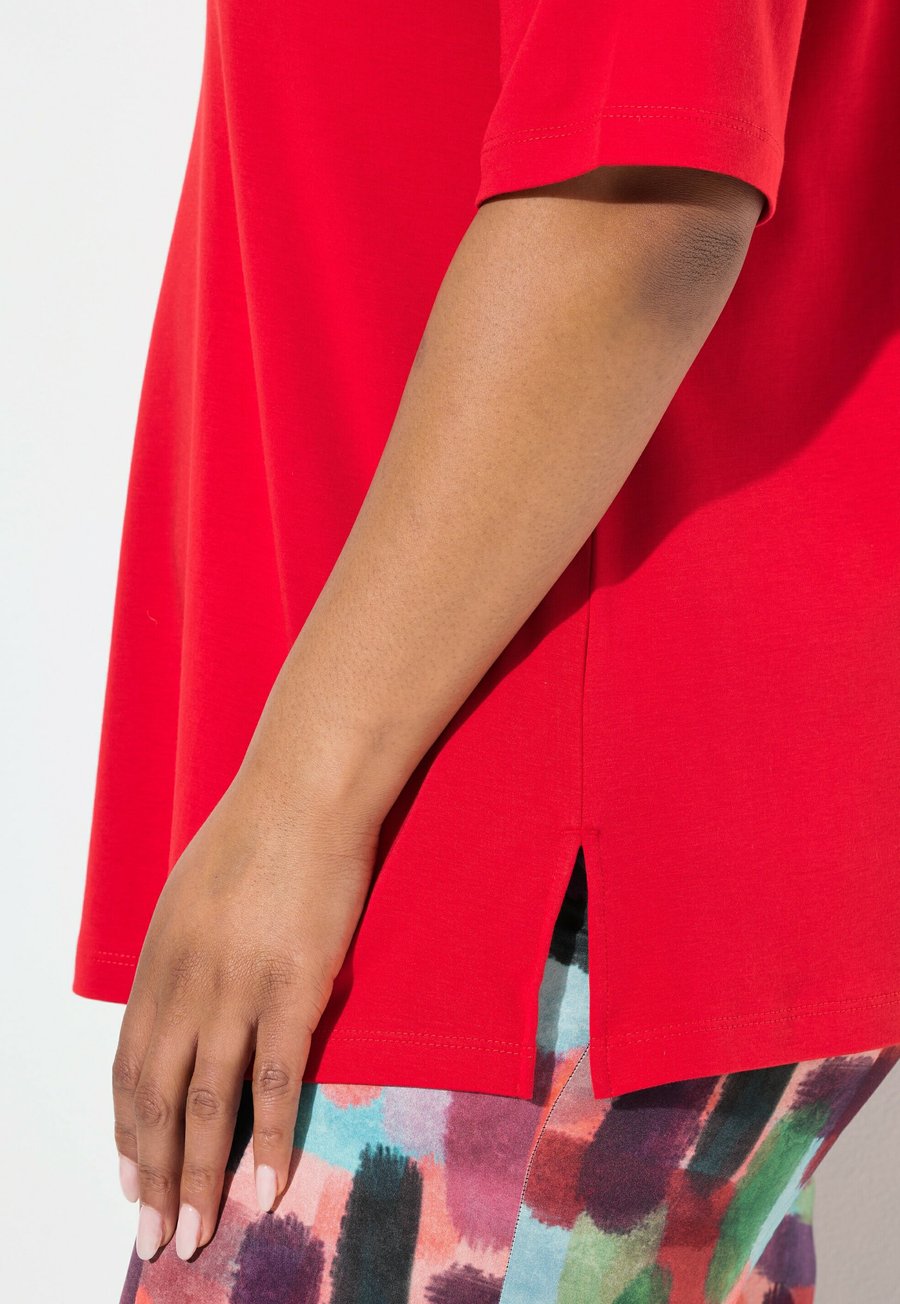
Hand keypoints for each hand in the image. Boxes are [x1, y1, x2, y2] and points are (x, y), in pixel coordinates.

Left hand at [111, 764, 380, 1261]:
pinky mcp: (292, 989)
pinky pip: (275, 1083)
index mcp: (157, 961)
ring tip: (194, 1235)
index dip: (127, 1129)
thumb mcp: (190, 894)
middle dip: (148, 1175)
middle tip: (151, 1236)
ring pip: (207, 1105)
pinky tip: (267, 1187)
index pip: (128, 1064)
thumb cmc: (256, 832)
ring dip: (197, 1178)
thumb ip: (181, 955)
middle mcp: (183, 984)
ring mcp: (235, 990)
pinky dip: (270, 1143)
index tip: (129, 1177)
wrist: (305, 793)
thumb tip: (181, 1002)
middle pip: (155, 1099)